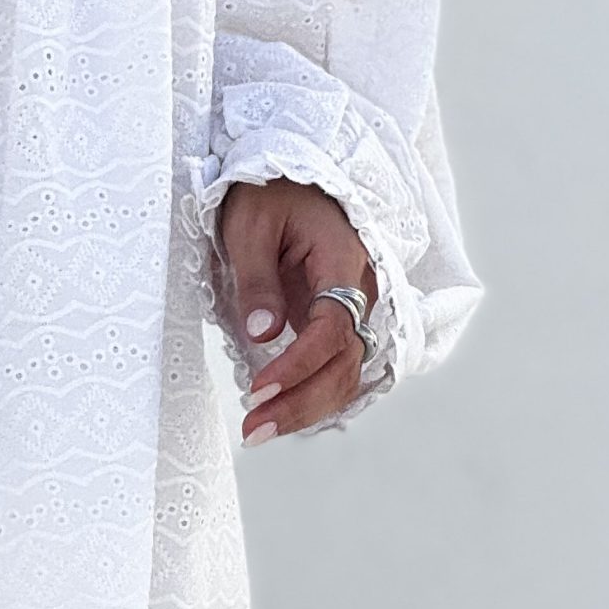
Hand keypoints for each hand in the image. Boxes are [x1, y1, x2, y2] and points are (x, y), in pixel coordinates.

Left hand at [216, 180, 376, 445]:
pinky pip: (336, 364)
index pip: (332, 328)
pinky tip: (282, 415)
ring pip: (346, 372)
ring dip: (307, 407)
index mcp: (343, 262)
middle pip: (345, 363)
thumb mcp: (249, 227)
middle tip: (253, 430)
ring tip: (258, 432)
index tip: (258, 389)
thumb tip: (263, 336)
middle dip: (301, 402)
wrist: (289, 177)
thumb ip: (257, 281)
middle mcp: (359, 290)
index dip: (298, 364)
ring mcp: (353, 307)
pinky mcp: (338, 319)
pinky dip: (314, 394)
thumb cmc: (267, 194)